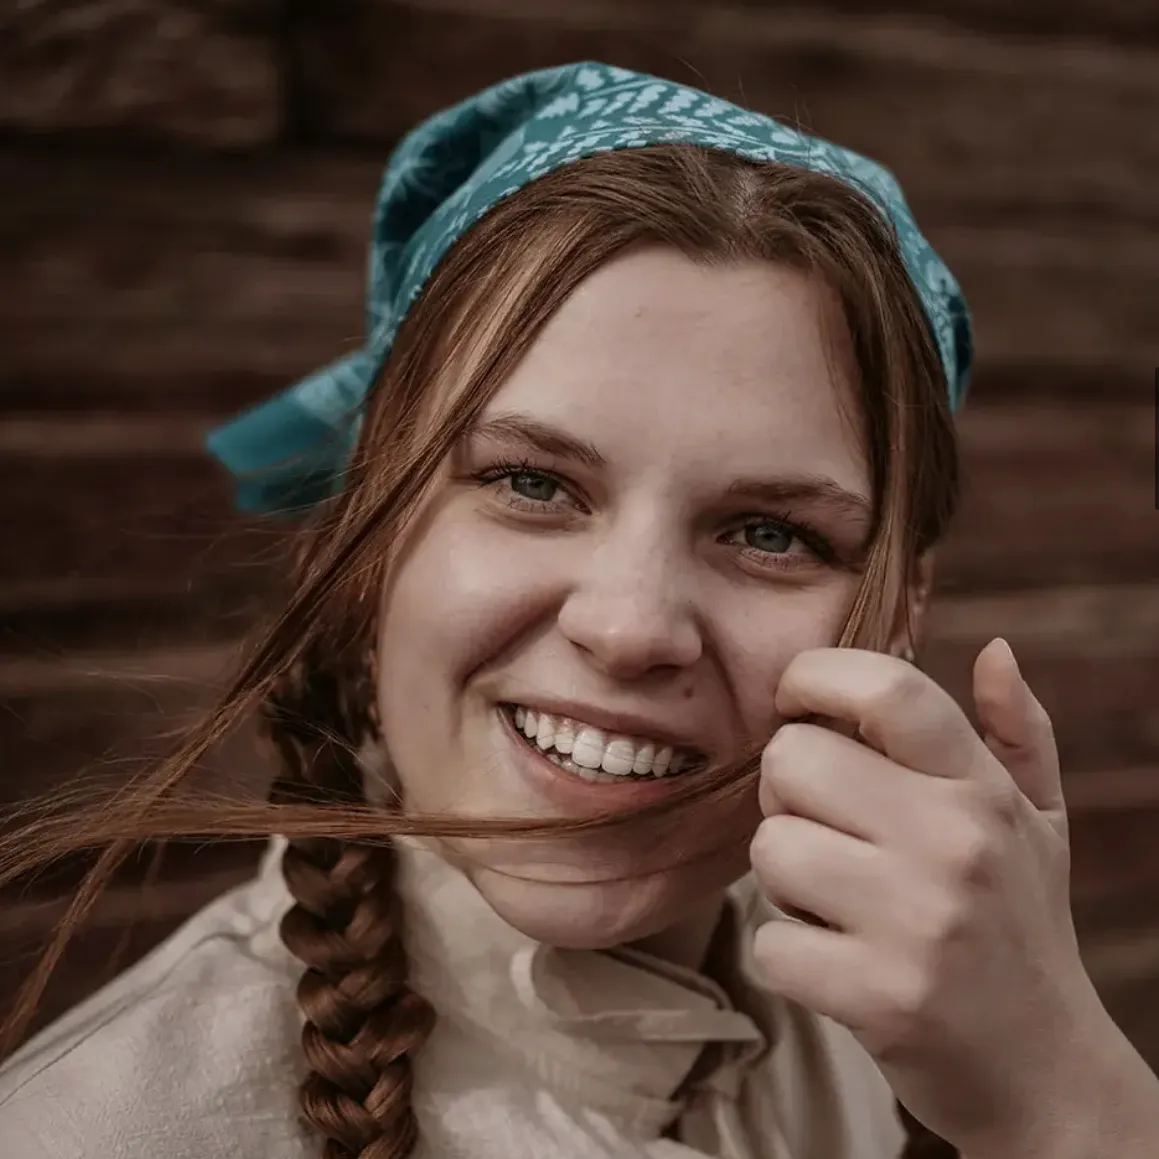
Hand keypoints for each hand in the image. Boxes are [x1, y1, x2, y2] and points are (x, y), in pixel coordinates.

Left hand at [748, 640, 1109, 1156]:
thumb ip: (1017, 731)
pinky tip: (835, 962)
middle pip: (792, 760)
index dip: (814, 674)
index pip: (887, 687)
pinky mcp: (881, 995)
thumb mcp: (1038, 824)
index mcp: (980, 789)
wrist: (1045, 1075)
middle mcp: (954, 842)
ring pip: (771, 848)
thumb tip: (997, 649)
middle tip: (823, 832)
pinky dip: (788, 955)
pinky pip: (771, 940)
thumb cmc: (1021, 928)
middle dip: (787, 796)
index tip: (791, 699)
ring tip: (833, 902)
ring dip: (784, 880)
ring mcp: (919, 921)